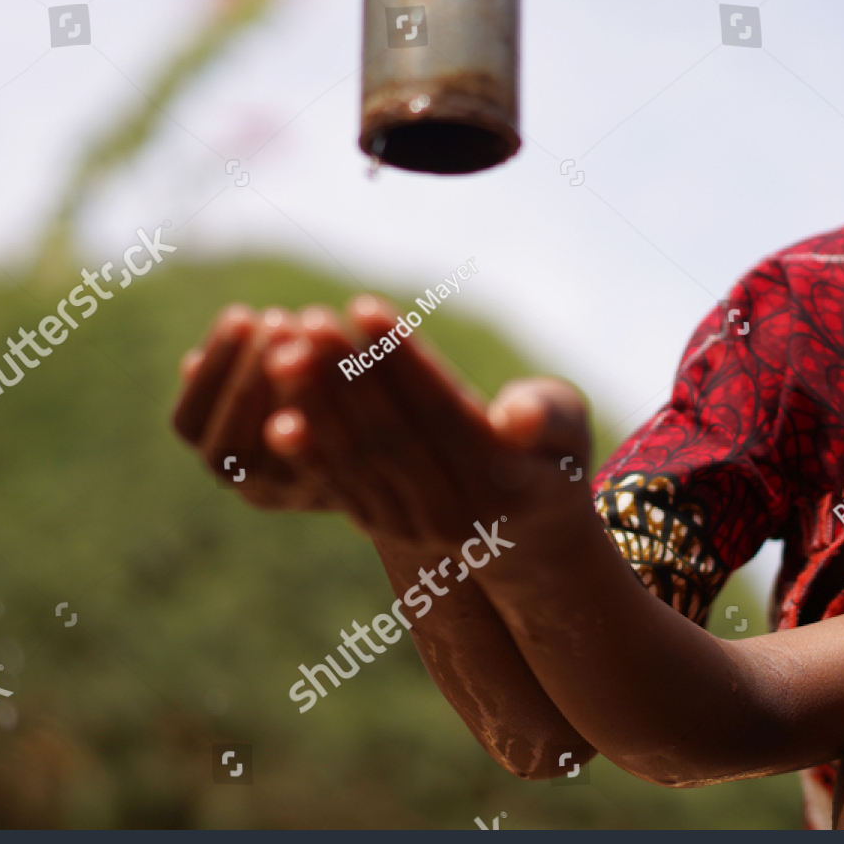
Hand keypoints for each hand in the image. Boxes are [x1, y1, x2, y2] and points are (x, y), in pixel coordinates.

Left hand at [172, 295, 594, 547]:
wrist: (527, 536)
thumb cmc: (550, 461)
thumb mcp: (570, 435)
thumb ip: (550, 417)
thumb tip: (512, 416)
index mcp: (503, 482)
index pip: (442, 410)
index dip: (401, 360)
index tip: (365, 307)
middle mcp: (453, 512)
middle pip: (390, 433)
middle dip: (346, 374)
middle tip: (312, 319)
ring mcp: (412, 525)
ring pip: (356, 459)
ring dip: (316, 405)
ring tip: (285, 349)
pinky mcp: (380, 525)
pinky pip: (335, 484)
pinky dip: (305, 449)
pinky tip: (273, 411)